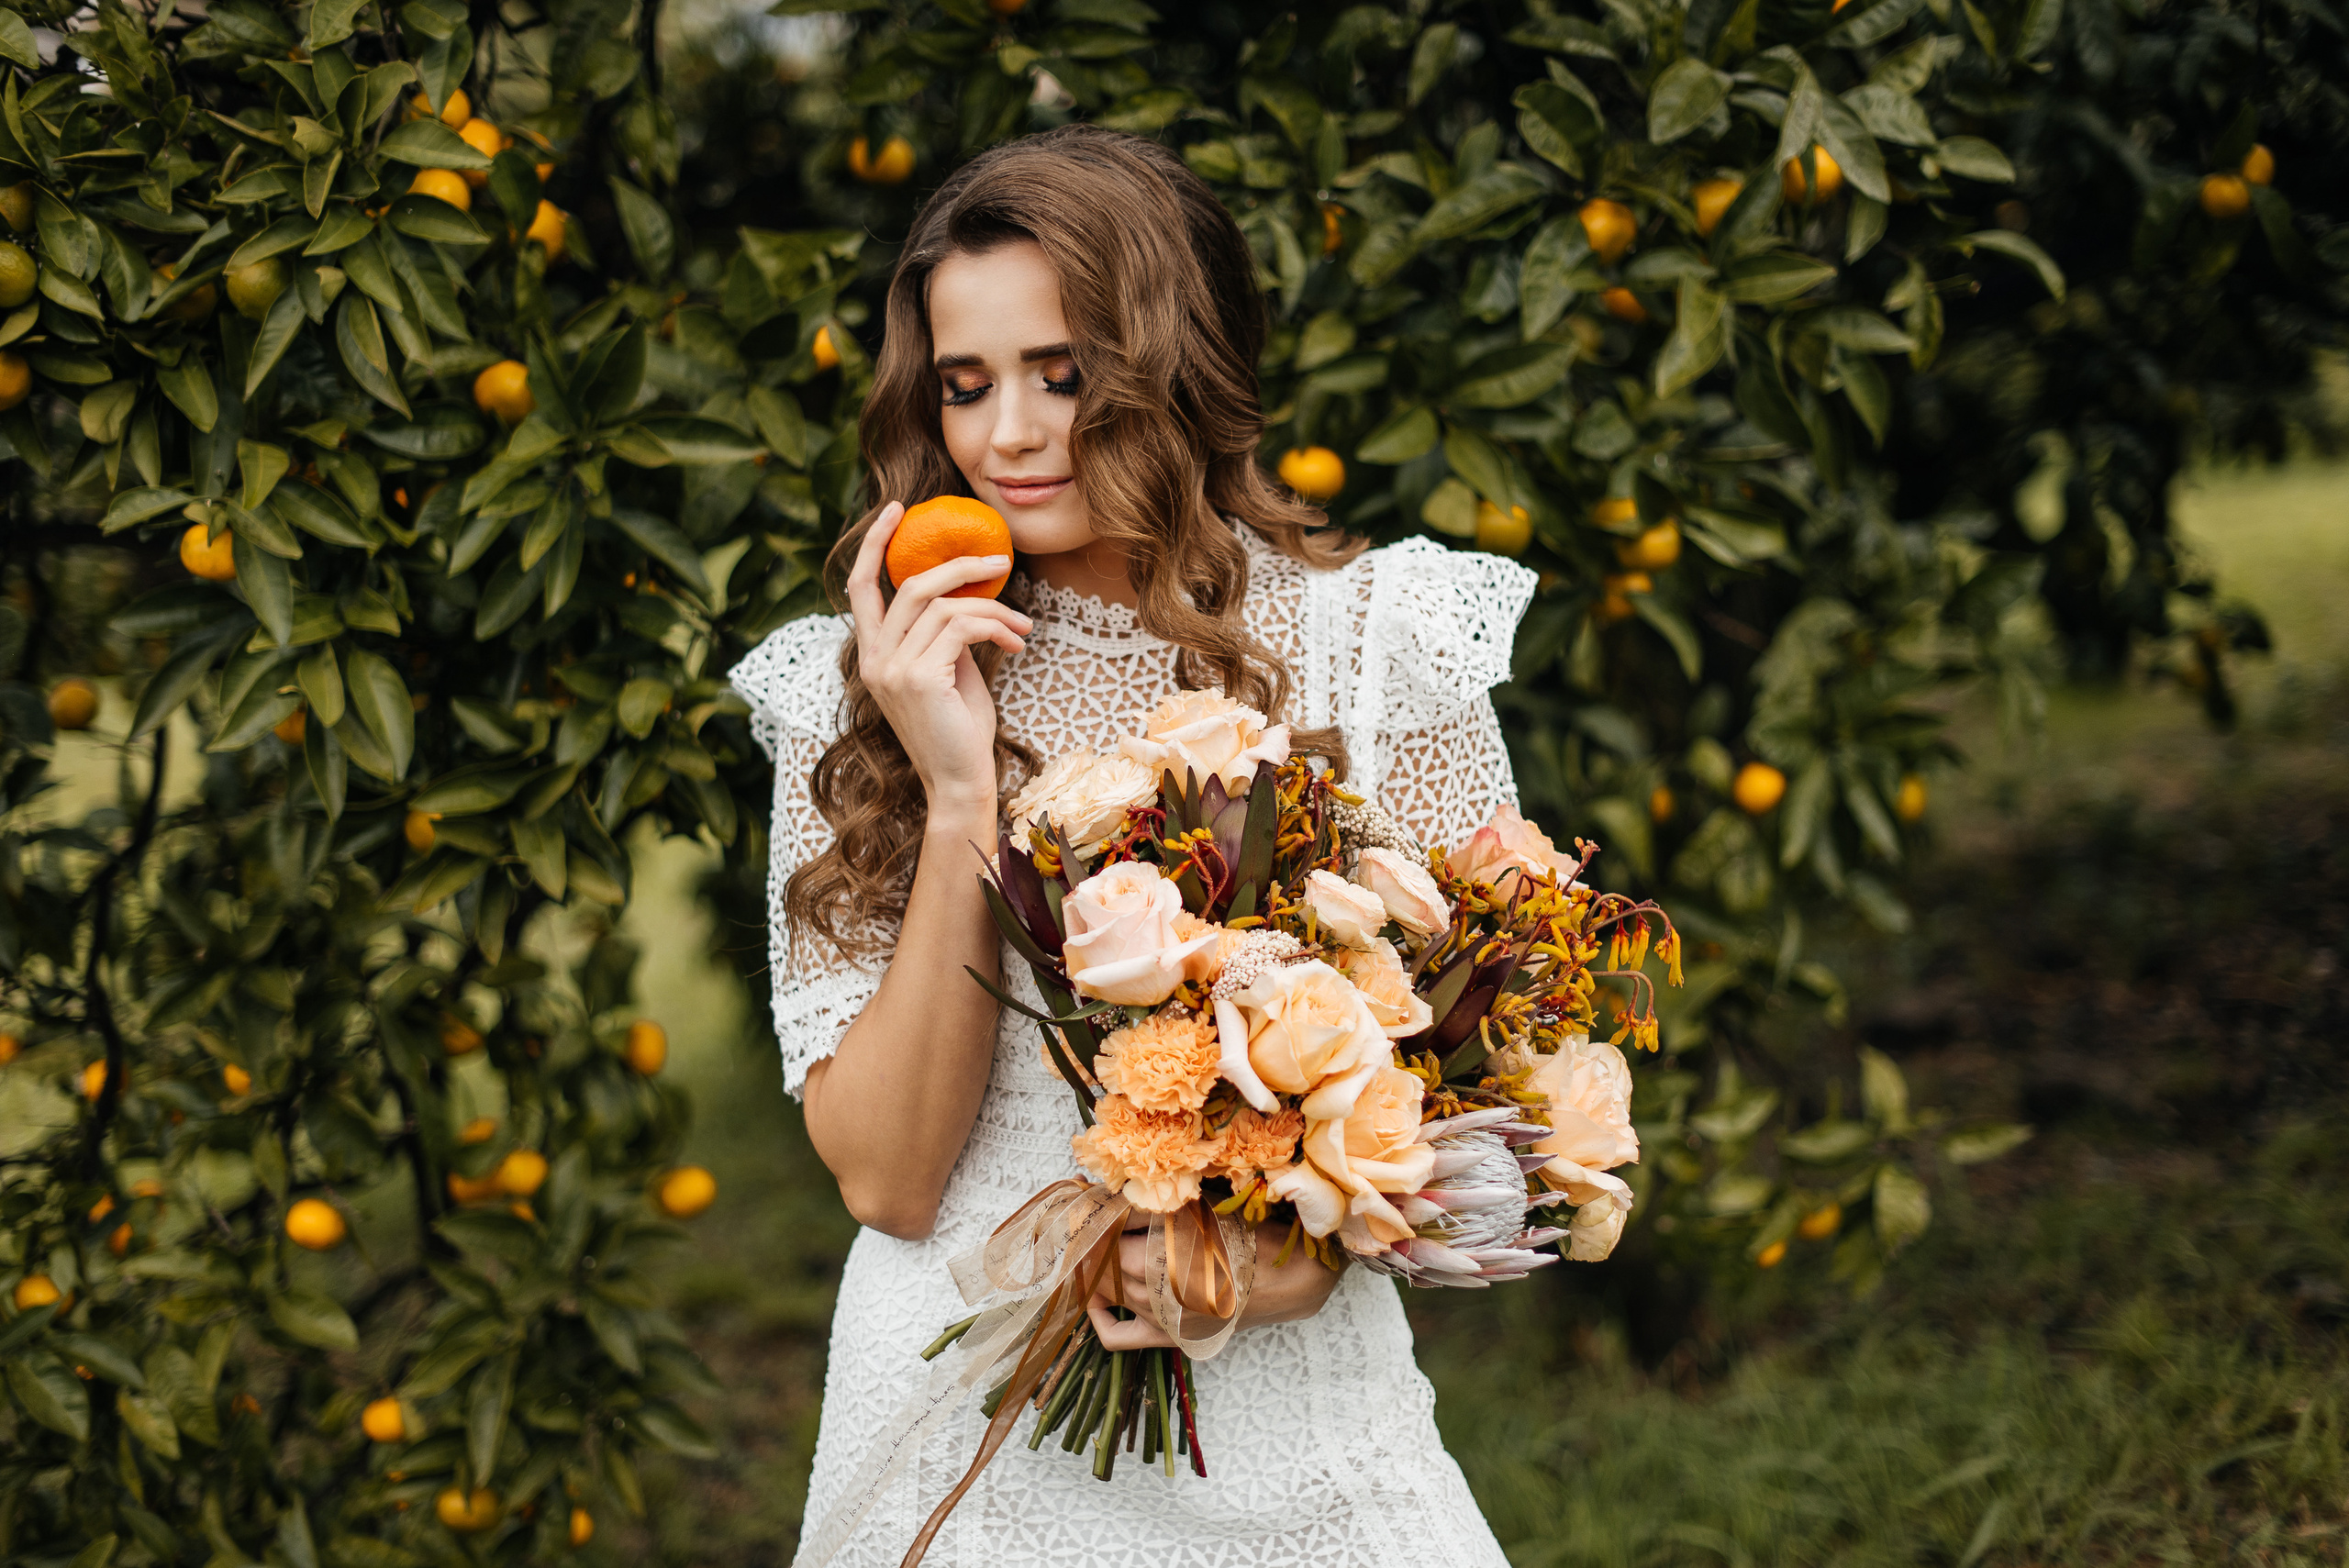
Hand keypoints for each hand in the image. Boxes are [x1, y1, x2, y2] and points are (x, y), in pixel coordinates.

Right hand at [842, 502, 1031, 818]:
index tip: (895, 510)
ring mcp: (892, 669)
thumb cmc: (959, 730)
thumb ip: (944, 634)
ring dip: (992, 607)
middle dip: (959, 566)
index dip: (874, 544)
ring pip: (944, 606)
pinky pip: (962, 627)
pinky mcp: (920, 677)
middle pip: (910, 586)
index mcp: (873, 655)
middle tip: (1000, 563)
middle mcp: (873, 659)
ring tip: (1023, 623)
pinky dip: (996, 625)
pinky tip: (1018, 640)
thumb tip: (969, 596)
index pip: (860, 587)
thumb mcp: (948, 672)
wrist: (959, 781)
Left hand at [1086, 1220, 1342, 1350]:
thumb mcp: (1202, 1208)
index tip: (1085, 1197)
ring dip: (1096, 1267)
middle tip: (1087, 1218)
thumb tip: (1111, 1191)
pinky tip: (1097, 1301)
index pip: (1104, 1233)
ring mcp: (1157, 1318)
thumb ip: (1156, 1202)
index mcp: (1156, 1255)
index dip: (1092, 1213)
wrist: (1290, 1279)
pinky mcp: (1168, 1336)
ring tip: (1097, 1243)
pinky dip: (1101, 1319)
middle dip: (1088, 1239)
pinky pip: (1118, 1337)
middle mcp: (1150, 1291)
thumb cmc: (1250, 1235)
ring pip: (1105, 1292)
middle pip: (1098, 1263)